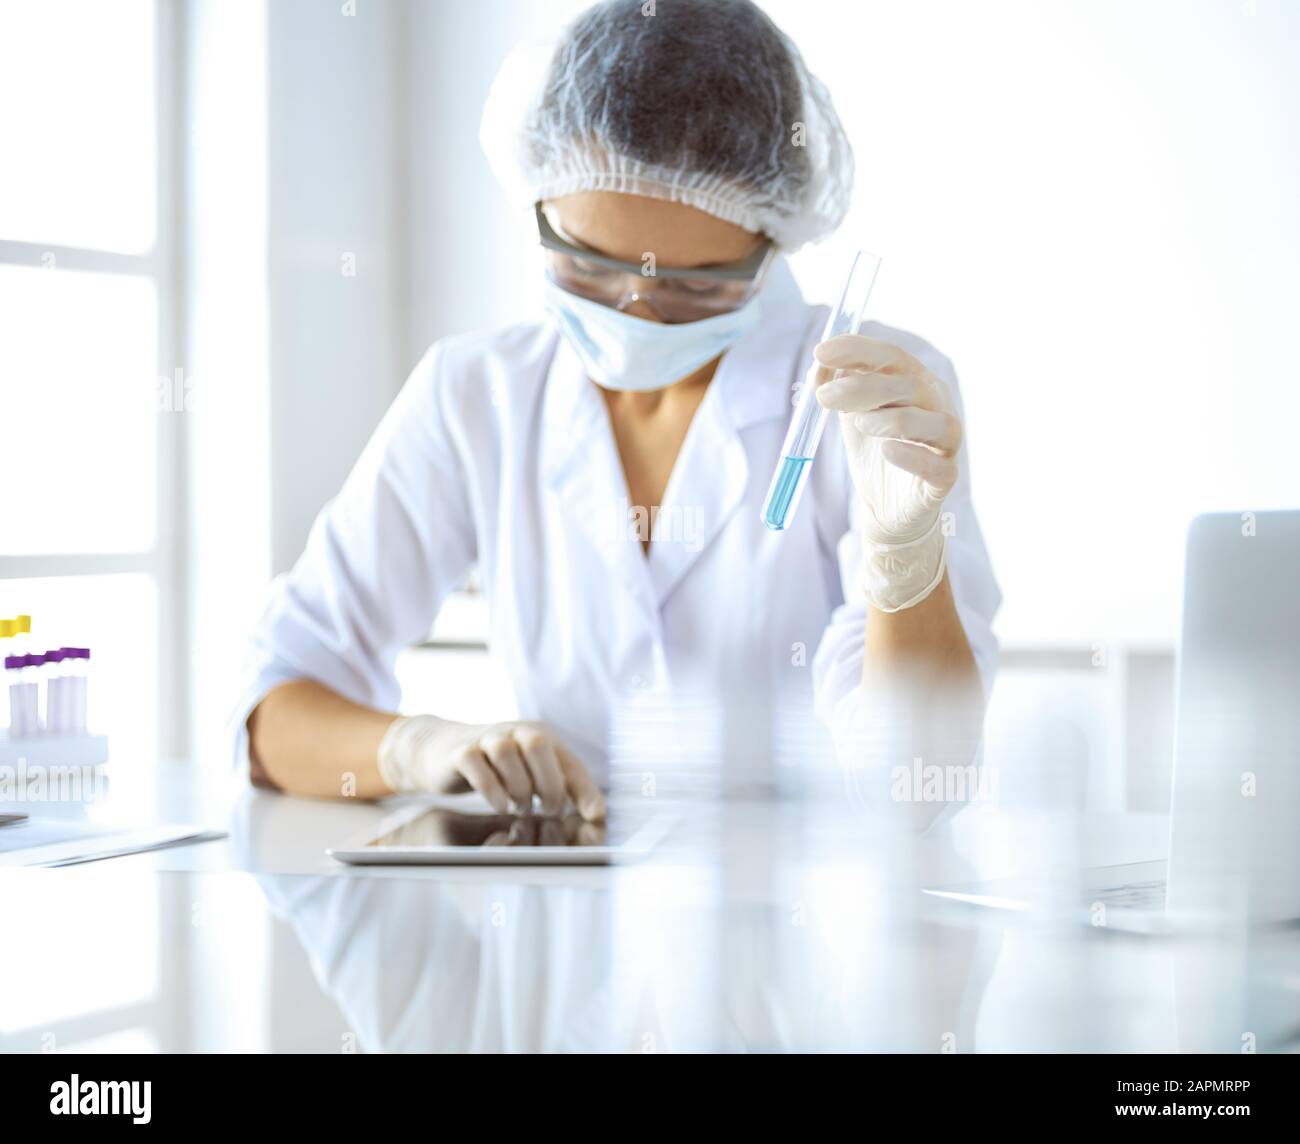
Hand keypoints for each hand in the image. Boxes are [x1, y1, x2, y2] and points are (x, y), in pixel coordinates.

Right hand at [377, 716, 605, 820]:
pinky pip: (477, 765)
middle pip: (537, 745)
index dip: (585, 788)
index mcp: (540, 736)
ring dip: (519, 787)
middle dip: (549, 784)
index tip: (596, 816)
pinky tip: (501, 805)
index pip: (569, 761)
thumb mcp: (529, 772)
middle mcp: (515, 732)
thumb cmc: (495, 769)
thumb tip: (592, 815)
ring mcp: (486, 739)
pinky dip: (492, 789)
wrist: (441, 750)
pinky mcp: (461, 752)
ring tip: (521, 807)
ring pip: (507, 753)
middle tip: (549, 810)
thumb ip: (557, 785)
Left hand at [813, 334, 961, 610]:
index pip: (891, 356)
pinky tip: (888, 451)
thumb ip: (836, 388)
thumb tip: (819, 366)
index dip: (858, 350)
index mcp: (913, 382)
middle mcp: (935, 405)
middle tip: (824, 397)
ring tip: (859, 424)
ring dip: (893, 419)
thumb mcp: (849, 415)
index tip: (821, 352)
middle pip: (908, 385)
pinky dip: (913, 456)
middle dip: (862, 387)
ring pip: (933, 422)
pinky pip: (938, 465)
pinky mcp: (945, 478)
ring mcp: (945, 442)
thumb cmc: (872, 452)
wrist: (886, 507)